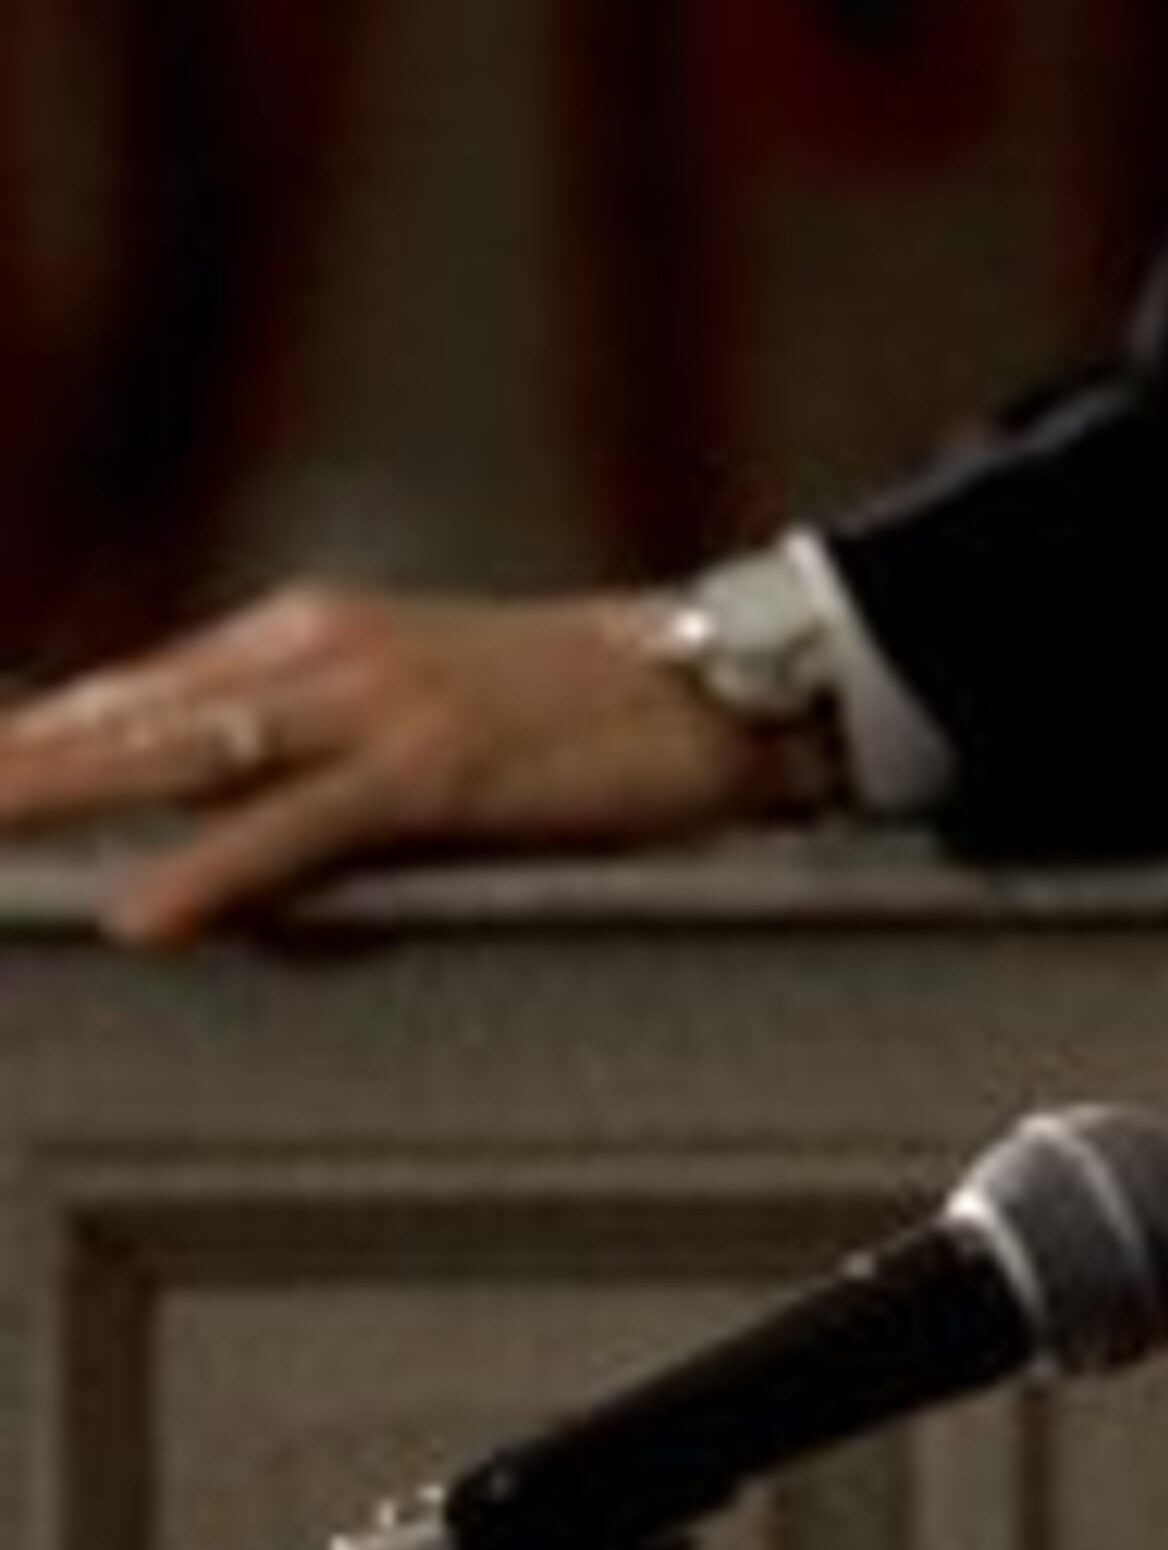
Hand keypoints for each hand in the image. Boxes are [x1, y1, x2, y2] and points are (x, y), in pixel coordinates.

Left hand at [0, 580, 794, 942]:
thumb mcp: (409, 702)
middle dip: (12, 766)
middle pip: (120, 718)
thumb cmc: (568, 707)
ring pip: (182, 756)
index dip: (24, 740)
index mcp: (304, 635)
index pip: (123, 694)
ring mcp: (378, 704)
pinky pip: (301, 827)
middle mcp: (320, 651)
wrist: (715, 677)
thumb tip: (180, 807)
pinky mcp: (439, 767)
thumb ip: (297, 743)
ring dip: (61, 801)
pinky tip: (144, 913)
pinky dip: (214, 871)